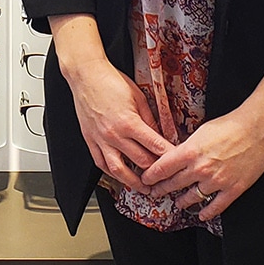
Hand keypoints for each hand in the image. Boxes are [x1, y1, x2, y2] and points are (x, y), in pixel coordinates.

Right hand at [64, 57, 172, 193]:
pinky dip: (112, 173)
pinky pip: (101, 163)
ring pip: (118, 170)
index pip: (154, 146)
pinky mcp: (90, 140)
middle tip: (166, 176)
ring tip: (144, 188)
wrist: (86, 76)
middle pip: (140, 161)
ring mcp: (100, 140)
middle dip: (156, 170)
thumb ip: (150, 119)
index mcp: (129, 122)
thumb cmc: (111, 82)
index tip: (177, 161)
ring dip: (133, 182)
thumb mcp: (138, 97)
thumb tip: (160, 135)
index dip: (168, 156)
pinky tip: (120, 176)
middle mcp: (114, 135)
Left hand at [140, 70, 263, 221]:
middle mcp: (200, 169)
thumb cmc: (230, 125)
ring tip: (178, 203)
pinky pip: (216, 206)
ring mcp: (217, 181)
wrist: (257, 128)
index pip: (163, 168)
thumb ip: (188, 147)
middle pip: (175, 184)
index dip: (151, 176)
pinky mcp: (233, 189)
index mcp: (190, 152)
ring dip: (183, 201)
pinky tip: (202, 215)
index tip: (146, 180)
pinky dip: (208, 212)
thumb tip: (178, 156)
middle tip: (156, 193)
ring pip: (193, 197)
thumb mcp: (201, 131)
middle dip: (162, 189)